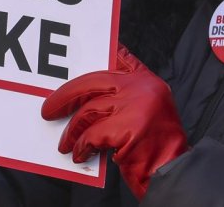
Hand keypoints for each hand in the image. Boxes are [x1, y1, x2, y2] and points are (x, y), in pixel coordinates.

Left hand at [41, 45, 188, 198]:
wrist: (174, 169)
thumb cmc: (159, 145)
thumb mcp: (152, 110)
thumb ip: (130, 96)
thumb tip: (94, 95)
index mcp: (147, 81)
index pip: (120, 58)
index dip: (101, 54)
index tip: (81, 55)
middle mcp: (141, 88)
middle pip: (92, 83)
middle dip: (66, 96)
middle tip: (50, 109)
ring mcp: (134, 106)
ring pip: (88, 111)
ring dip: (72, 130)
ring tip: (66, 143)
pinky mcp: (127, 128)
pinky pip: (92, 134)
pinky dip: (82, 146)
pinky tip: (79, 154)